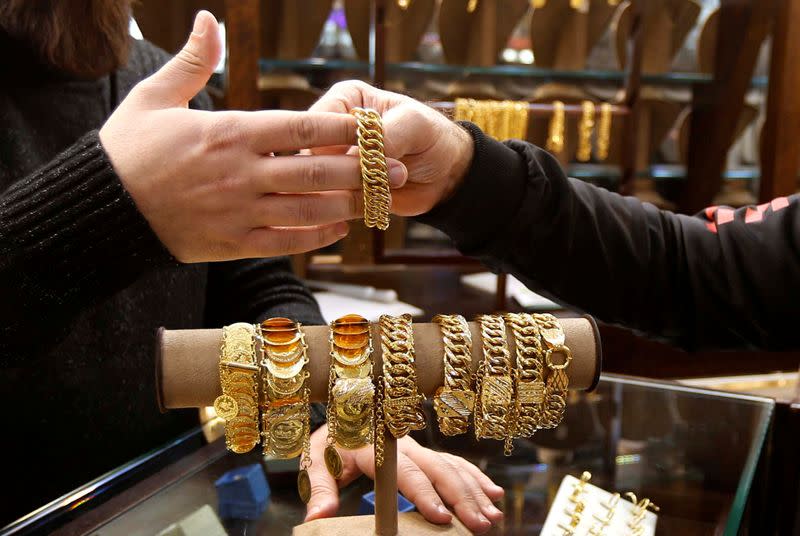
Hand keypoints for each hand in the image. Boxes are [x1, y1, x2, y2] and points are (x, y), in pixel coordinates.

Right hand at [100, 14, 405, 261]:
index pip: (300, 126)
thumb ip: (192, 60)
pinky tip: (338, 227)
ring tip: (378, 199)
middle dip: (363, 170)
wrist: (100, 211)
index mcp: (229, 132)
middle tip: (397, 169)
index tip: (371, 125)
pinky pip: (287, 241)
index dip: (342, 126)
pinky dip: (316, 235)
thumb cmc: (127, 150)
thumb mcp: (154, 97)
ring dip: (349, 204)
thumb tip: (208, 17)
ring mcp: (240, 212)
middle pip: (317, 170)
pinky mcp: (234, 244)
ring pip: (309, 209)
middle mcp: (242, 173)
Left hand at [305, 426, 503, 533]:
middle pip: (437, 469)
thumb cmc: (328, 443)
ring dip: (474, 492)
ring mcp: (417, 447)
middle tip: (479, 525)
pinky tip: (493, 494)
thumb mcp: (315, 463)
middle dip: (461, 498)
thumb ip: (319, 491)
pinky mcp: (424, 453)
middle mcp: (404, 444)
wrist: (339, 413)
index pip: (405, 472)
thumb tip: (318, 518)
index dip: (425, 494)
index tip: (441, 518)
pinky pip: (454, 464)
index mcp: (376, 445)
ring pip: (451, 468)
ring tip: (492, 517)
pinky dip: (475, 478)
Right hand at [309, 80, 473, 215]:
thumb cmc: (429, 136)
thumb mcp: (414, 125)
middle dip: (343, 170)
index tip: (365, 153)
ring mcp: (332, 162)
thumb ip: (386, 135)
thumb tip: (358, 158)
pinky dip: (351, 205)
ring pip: (319, 182)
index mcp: (343, 100)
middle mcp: (330, 130)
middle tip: (380, 173)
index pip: (316, 123)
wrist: (444, 172)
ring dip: (349, 190)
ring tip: (385, 185)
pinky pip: (331, 202)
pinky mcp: (339, 189)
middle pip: (312, 155)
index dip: (335, 143)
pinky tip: (376, 198)